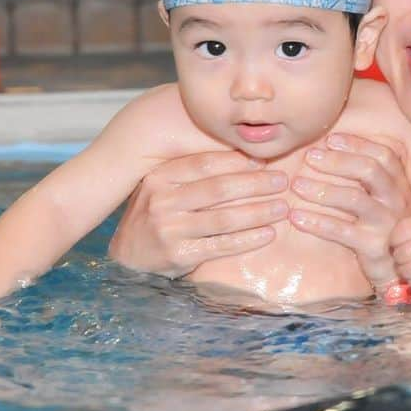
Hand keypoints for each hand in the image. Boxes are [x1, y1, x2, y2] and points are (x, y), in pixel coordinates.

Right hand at [108, 151, 289, 278]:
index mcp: (160, 177)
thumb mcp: (165, 186)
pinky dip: (248, 240)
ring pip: (224, 219)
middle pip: (218, 189)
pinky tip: (267, 234)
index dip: (237, 160)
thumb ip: (193, 173)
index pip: (204, 163)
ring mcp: (170, 229)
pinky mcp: (179, 255)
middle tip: (282, 181)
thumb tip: (245, 155)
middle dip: (256, 184)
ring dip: (258, 213)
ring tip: (282, 208)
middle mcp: (163, 201)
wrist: (128, 255)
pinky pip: (221, 245)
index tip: (263, 160)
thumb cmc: (157, 213)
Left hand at [287, 134, 410, 290]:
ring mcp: (386, 224)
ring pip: (354, 198)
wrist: (400, 269)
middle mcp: (396, 200)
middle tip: (309, 157)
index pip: (383, 155)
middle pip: (370, 171)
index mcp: (398, 184)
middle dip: (338, 161)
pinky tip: (296, 217)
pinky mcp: (373, 246)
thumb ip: (366, 178)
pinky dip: (317, 222)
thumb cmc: (383, 227)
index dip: (358, 144)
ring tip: (296, 185)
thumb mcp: (382, 199)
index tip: (330, 139)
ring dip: (322, 189)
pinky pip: (342, 231)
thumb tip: (330, 149)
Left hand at [390, 212, 410, 292]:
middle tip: (401, 256)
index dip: (393, 240)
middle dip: (397, 256)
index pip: (401, 232)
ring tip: (406, 266)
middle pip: (403, 253)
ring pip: (409, 270)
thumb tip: (388, 247)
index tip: (396, 242)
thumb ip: (404, 229)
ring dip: (403, 270)